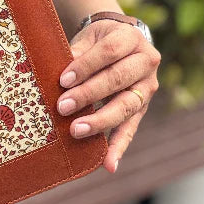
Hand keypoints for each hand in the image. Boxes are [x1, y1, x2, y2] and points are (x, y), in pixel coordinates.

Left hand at [56, 19, 160, 172]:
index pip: (108, 53)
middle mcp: (145, 63)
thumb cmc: (97, 41)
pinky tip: (108, 165)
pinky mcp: (142, 108)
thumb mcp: (88, 38)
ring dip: (100, 121)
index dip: (85, 66)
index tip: (63, 80)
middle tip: (62, 107)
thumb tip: (56, 72)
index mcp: (130, 39)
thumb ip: (76, 52)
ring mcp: (147, 88)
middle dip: (88, 94)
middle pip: (117, 79)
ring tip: (77, 131)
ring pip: (126, 105)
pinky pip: (131, 129)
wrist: (121, 41)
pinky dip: (119, 147)